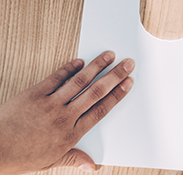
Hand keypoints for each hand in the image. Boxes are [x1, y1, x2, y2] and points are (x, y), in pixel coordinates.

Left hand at [0, 52, 134, 174]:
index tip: (127, 84)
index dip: (117, 95)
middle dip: (114, 76)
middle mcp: (64, 117)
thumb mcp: (49, 162)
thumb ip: (74, 158)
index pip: (101, 110)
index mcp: (71, 134)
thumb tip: (92, 166)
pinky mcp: (35, 94)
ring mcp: (50, 104)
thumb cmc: (19, 156)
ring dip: (97, 66)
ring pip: (80, 81)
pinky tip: (80, 61)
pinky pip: (56, 78)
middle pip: (96, 92)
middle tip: (127, 64)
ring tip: (109, 55)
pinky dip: (69, 68)